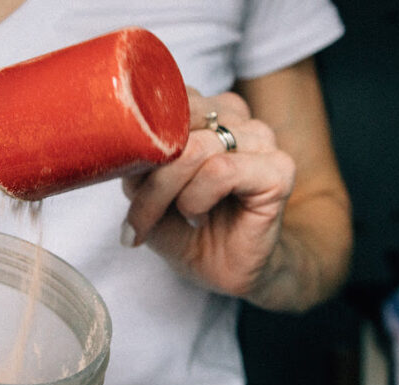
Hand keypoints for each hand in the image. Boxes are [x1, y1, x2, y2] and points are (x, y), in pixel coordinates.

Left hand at [122, 88, 295, 299]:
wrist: (225, 269)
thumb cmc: (187, 228)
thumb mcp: (145, 193)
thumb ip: (136, 163)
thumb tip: (120, 149)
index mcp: (207, 110)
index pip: (165, 100)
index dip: (139, 142)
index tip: (124, 183)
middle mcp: (236, 117)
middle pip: (178, 123)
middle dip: (149, 171)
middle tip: (139, 214)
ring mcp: (261, 140)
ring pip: (196, 149)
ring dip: (168, 191)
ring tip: (170, 218)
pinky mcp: (279, 170)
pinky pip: (221, 171)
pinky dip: (197, 198)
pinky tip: (198, 216)